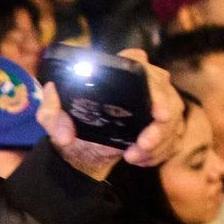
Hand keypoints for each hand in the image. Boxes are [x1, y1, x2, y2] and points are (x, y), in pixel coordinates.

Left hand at [37, 47, 181, 179]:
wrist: (83, 150)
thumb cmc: (71, 124)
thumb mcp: (52, 117)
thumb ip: (50, 106)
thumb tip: (51, 92)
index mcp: (119, 72)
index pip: (139, 63)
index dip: (152, 82)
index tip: (155, 111)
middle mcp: (143, 83)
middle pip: (166, 95)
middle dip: (160, 124)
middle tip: (144, 143)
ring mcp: (157, 104)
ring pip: (173, 120)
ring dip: (158, 143)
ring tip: (133, 157)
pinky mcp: (163, 125)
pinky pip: (173, 138)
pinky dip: (159, 153)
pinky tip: (140, 160)